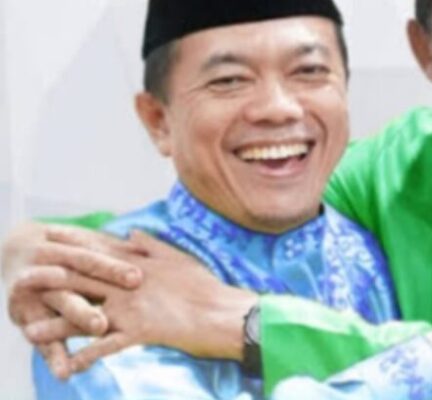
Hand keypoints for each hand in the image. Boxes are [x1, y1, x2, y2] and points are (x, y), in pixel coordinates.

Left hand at [15, 231, 258, 373]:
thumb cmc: (206, 286)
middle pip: (83, 280)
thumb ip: (152, 245)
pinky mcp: (140, 332)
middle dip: (52, 278)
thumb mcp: (180, 258)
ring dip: (57, 324)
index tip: (50, 237)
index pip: (100, 251)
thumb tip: (130, 232)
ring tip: (30, 331)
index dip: (72, 245)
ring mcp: (132, 308)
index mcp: (139, 264)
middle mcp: (129, 284)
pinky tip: (68, 366)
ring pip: (87, 316)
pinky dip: (86, 357)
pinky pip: (107, 347)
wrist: (223, 312)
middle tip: (24, 277)